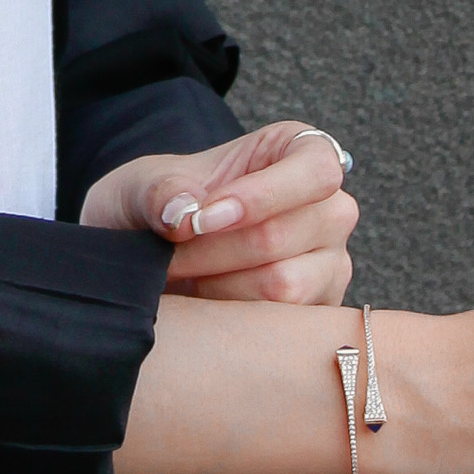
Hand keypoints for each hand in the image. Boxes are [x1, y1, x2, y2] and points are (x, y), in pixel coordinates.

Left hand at [81, 121, 358, 305]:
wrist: (151, 254)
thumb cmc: (162, 204)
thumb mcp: (145, 185)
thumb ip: (160, 191)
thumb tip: (183, 215)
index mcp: (300, 152)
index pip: (315, 170)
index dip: (260, 196)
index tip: (202, 219)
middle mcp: (329, 208)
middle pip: (284, 235)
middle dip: (214, 250)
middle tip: (169, 254)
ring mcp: (329, 263)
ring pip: (282, 283)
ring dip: (217, 285)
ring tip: (184, 275)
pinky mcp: (317, 310)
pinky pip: (278, 321)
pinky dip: (230, 316)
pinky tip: (203, 299)